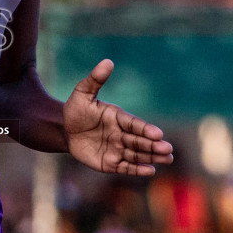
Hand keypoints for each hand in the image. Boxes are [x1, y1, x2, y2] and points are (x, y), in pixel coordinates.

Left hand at [65, 59, 172, 175]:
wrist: (65, 130)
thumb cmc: (76, 110)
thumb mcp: (82, 93)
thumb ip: (95, 80)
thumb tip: (108, 61)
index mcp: (118, 117)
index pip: (134, 124)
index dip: (145, 129)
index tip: (158, 133)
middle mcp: (121, 134)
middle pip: (140, 141)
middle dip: (154, 146)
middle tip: (168, 149)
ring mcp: (117, 149)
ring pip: (137, 154)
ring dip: (152, 157)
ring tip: (168, 159)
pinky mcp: (111, 163)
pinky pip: (126, 167)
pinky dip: (138, 169)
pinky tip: (150, 170)